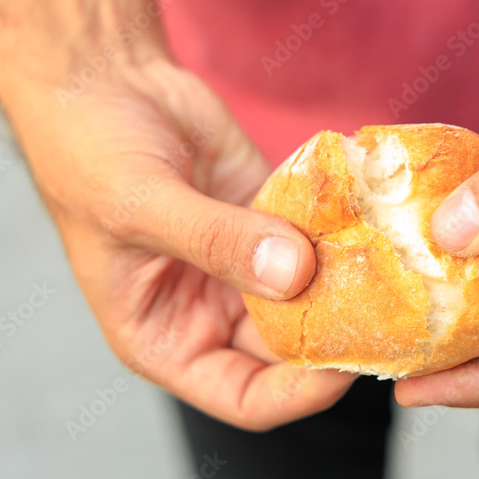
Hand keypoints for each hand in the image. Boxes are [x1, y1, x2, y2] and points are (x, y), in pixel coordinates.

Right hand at [27, 59, 355, 429]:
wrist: (102, 80)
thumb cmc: (90, 155)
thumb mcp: (140, 205)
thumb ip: (215, 242)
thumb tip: (295, 273)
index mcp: (167, 339)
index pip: (244, 398)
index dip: (297, 394)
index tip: (345, 365)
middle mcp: (212, 314)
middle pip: (290, 353)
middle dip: (335, 337)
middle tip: (387, 312)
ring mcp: (247, 266)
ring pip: (313, 297)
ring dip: (349, 284)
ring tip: (388, 264)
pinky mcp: (272, 220)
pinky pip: (319, 240)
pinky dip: (345, 234)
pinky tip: (373, 218)